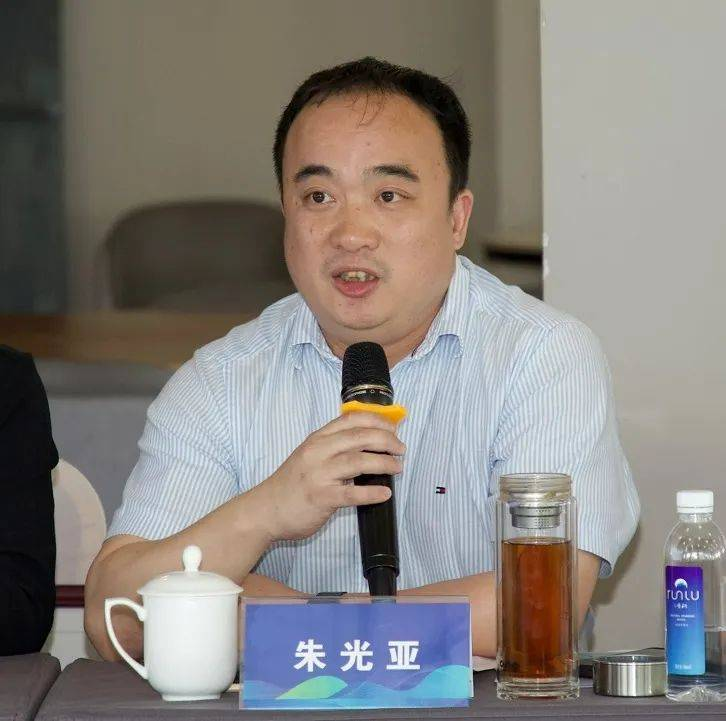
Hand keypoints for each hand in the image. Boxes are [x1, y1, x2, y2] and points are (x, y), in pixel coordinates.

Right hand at [258, 412, 404, 540]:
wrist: (265, 510)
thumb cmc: (291, 484)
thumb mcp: (309, 455)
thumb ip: (333, 447)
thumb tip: (369, 442)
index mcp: (317, 439)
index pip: (351, 419)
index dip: (376, 420)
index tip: (393, 428)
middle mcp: (317, 452)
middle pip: (359, 437)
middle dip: (386, 440)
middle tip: (400, 449)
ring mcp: (319, 474)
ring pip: (358, 461)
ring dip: (384, 463)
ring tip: (397, 467)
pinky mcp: (321, 498)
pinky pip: (352, 494)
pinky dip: (372, 493)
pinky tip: (385, 493)